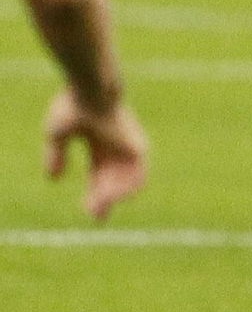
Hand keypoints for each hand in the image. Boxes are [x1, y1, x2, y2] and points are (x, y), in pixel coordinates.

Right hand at [43, 90, 148, 220]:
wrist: (90, 95)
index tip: (89, 212)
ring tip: (101, 207)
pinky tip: (114, 198)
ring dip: (115, 197)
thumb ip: (55, 155)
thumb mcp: (57, 135)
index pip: (100, 177)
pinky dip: (128, 189)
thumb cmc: (73, 108)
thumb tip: (52, 179)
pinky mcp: (138, 148)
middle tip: (96, 216)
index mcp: (100, 146)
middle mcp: (116, 149)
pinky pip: (139, 176)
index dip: (95, 196)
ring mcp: (129, 148)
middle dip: (105, 201)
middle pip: (114, 183)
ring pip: (127, 181)